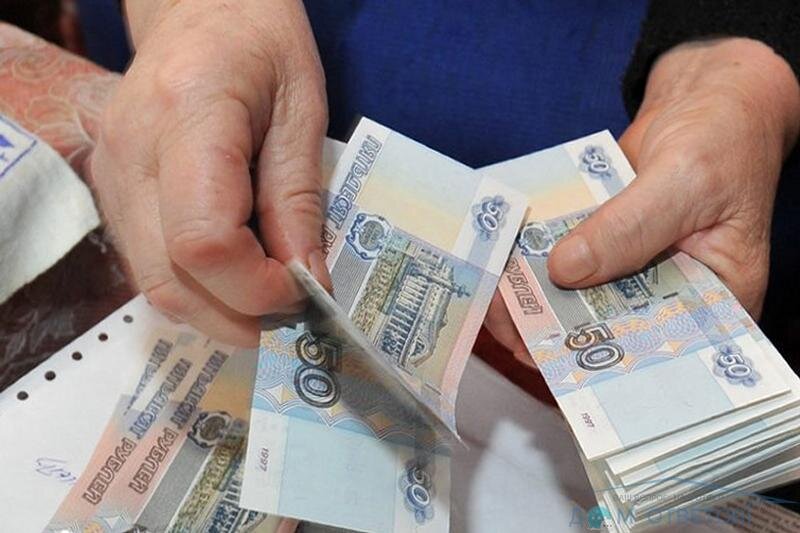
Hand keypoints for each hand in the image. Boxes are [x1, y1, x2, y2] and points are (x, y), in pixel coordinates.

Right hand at [91, 0, 328, 345]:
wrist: (198, 11)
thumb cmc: (262, 45)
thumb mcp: (302, 112)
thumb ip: (299, 201)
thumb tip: (307, 284)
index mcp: (188, 118)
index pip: (204, 242)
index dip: (257, 286)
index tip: (303, 287)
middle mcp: (131, 156)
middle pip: (171, 281)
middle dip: (240, 315)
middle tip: (294, 311)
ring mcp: (110, 178)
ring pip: (155, 287)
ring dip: (218, 311)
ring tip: (269, 295)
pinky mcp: (111, 195)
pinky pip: (150, 268)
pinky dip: (198, 289)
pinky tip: (237, 273)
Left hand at [485, 37, 799, 364]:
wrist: (708, 93)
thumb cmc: (724, 134)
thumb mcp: (684, 180)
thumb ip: (629, 227)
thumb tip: (566, 271)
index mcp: (717, 299)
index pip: (660, 348)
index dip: (605, 361)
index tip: (550, 357)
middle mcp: (674, 294)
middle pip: (612, 328)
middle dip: (557, 329)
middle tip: (505, 323)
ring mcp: (636, 269)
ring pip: (582, 296)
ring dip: (537, 296)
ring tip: (494, 296)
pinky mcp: (608, 241)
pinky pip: (570, 258)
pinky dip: (540, 259)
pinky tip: (505, 263)